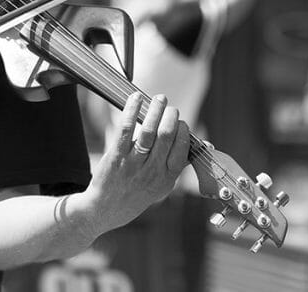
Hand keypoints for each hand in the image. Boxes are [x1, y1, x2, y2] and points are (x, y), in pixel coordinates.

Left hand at [82, 93, 189, 233]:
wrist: (106, 209)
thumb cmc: (136, 194)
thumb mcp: (162, 186)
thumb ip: (177, 165)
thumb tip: (201, 146)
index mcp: (168, 178)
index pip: (182, 148)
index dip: (183, 131)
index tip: (180, 121)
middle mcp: (153, 171)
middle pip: (167, 136)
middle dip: (171, 116)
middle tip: (170, 106)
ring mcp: (134, 163)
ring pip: (149, 131)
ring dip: (156, 110)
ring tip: (160, 98)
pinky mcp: (116, 156)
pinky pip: (126, 129)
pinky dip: (132, 110)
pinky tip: (136, 98)